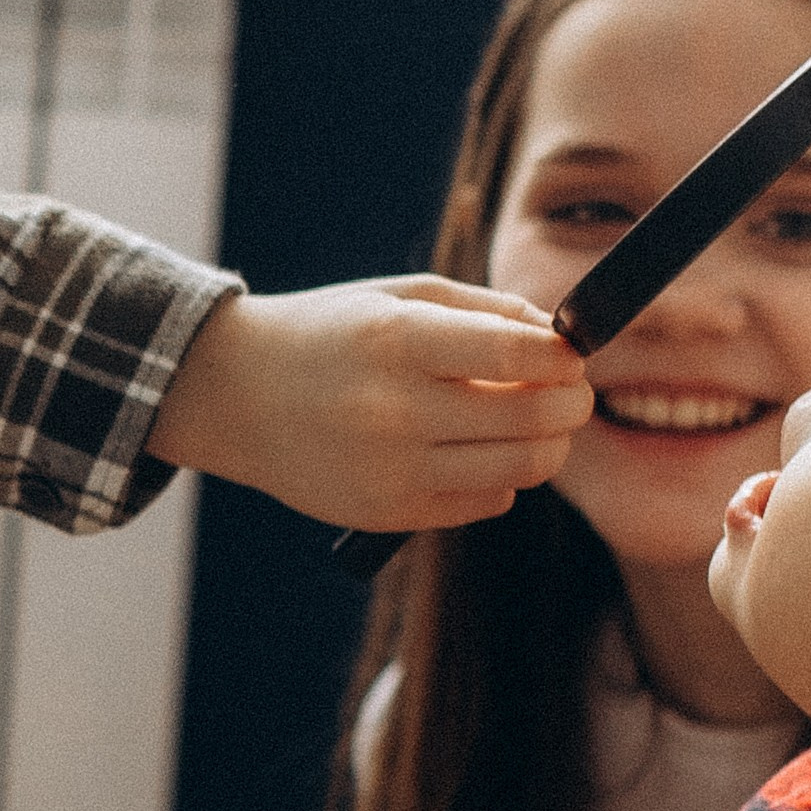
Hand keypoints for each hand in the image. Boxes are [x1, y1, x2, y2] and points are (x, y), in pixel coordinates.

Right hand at [147, 275, 591, 530]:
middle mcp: (396, 410)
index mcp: (398, 341)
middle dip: (572, 402)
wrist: (237, 396)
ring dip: (550, 444)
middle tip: (573, 390)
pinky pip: (487, 502)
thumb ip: (484, 310)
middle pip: (531, 418)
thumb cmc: (330, 334)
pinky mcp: (390, 512)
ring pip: (521, 468)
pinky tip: (482, 451)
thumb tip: (557, 334)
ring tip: (539, 421)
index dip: (563, 356)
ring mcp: (393, 469)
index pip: (517, 356)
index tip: (572, 351)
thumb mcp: (398, 298)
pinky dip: (504, 477)